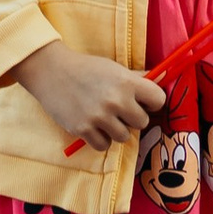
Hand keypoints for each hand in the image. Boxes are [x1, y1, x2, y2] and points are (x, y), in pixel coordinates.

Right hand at [12, 41, 165, 148]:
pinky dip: (100, 139)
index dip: (152, 103)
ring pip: (124, 137)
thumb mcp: (114, 68)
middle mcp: (116, 100)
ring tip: (105, 118)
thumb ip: (135, 79)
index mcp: (127, 82)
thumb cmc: (85, 68)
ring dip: (116, 130)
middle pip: (142, 123)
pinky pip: (103, 145)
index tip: (143, 103)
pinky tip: (94, 127)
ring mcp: (99, 117)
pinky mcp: (83, 129)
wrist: (52, 71)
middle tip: (120, 112)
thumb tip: (161, 79)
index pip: (158, 100)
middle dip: (133, 118)